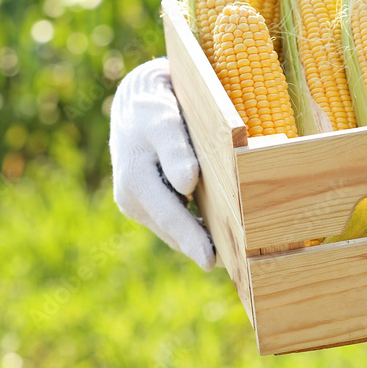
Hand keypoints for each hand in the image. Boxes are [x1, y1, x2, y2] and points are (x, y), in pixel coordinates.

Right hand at [109, 58, 215, 269]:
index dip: (192, 241)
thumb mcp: (164, 123)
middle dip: (200, 247)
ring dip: (197, 240)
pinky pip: (173, 220)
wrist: (137, 101)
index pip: (170, 218)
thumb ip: (175, 151)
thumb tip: (187, 183)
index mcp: (134, 183)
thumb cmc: (153, 109)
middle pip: (173, 230)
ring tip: (232, 256)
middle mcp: (131, 200)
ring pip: (173, 229)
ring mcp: (137, 203)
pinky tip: (217, 234)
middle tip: (235, 266)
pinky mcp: (146, 202)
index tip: (211, 262)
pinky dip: (192, 228)